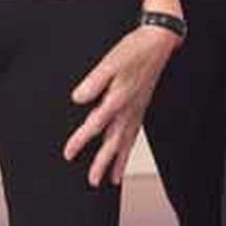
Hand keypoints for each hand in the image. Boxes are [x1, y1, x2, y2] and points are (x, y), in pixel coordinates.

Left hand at [64, 26, 178, 185]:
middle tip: (93, 182)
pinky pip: (134, 133)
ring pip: (126, 142)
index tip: (68, 154)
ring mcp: (137, 109)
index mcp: (118, 99)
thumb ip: (94, 82)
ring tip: (113, 180)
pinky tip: (125, 151)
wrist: (158, 43)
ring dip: (119, 161)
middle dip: (103, 163)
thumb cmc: (133, 50)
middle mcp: (128, 109)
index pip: (95, 125)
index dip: (80, 141)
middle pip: (113, 142)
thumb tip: (78, 98)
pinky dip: (129, 147)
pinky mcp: (141, 106)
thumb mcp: (110, 62)